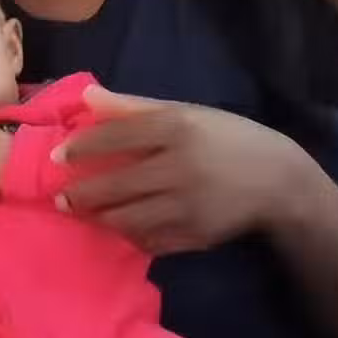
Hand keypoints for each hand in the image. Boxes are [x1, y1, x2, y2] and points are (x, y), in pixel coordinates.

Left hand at [60, 86, 309, 254]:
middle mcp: (178, 167)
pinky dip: (129, 234)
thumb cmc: (227, 138)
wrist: (278, 181)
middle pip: (115, 184)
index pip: (115, 136)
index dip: (82, 147)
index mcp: (177, 128)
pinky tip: (121, 226)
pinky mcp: (194, 235)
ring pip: (126, 218)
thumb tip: (86, 98)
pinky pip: (149, 240)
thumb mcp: (187, 112)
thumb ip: (135, 107)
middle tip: (61, 197)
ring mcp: (187, 205)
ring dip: (100, 217)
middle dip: (81, 193)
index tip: (59, 156)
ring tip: (85, 213)